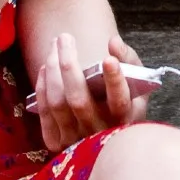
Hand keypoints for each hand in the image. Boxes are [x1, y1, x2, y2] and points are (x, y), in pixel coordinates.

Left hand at [34, 33, 151, 150]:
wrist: (108, 131)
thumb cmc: (125, 99)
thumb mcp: (136, 80)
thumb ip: (128, 58)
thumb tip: (114, 41)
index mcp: (124, 118)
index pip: (119, 101)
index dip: (114, 80)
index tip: (109, 59)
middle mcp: (100, 131)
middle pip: (78, 99)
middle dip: (68, 64)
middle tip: (65, 37)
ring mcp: (77, 139)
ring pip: (57, 104)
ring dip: (52, 70)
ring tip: (54, 45)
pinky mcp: (58, 142)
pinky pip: (45, 113)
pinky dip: (42, 87)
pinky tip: (46, 67)